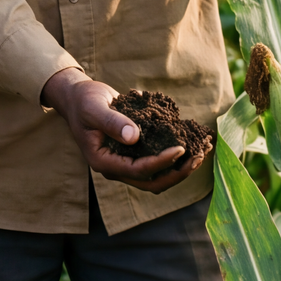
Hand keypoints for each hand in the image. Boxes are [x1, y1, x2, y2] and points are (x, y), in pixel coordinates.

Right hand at [42, 67, 203, 193]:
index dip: (160, 162)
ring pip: (158, 176)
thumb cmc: (84, 101)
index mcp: (103, 161)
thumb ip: (111, 122)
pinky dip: (176, 157)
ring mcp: (126, 162)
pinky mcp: (135, 154)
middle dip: (177, 173)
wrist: (79, 97)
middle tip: (198, 157)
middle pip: (152, 182)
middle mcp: (116, 168)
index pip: (137, 170)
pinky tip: (193, 143)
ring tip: (201, 152)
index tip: (180, 148)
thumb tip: (134, 137)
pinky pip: (158, 163)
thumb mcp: (93, 108)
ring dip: (181, 168)